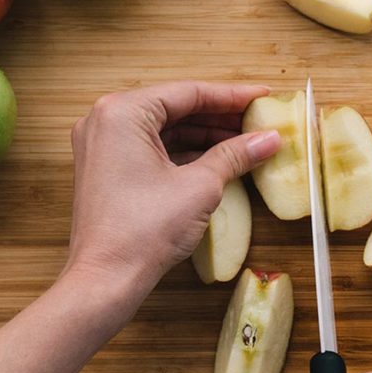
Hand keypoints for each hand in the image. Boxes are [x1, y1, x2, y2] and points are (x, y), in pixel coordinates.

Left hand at [63, 81, 279, 301]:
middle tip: (258, 120)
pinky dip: (183, 152)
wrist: (106, 279)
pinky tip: (217, 159)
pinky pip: (150, 148)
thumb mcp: (201, 186)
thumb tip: (269, 138)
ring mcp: (101, 145)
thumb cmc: (144, 231)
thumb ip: (235, 155)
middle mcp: (105, 120)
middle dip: (218, 117)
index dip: (231, 96)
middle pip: (174, 108)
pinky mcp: (106, 169)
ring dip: (203, 135)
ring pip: (163, 129)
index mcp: (122, 112)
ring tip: (245, 140)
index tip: (263, 96)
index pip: (187, 93)